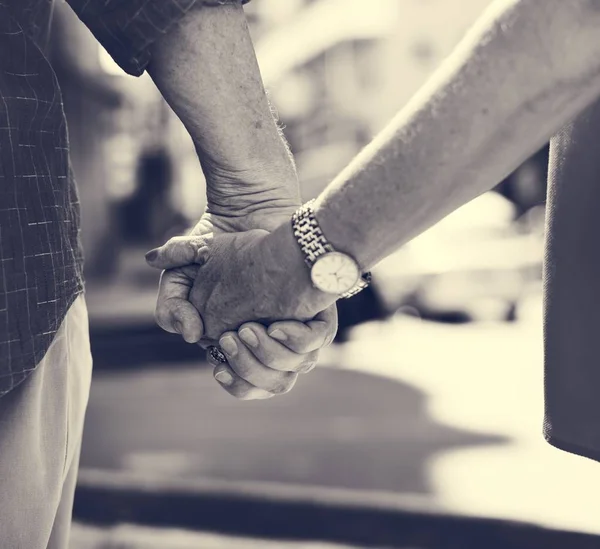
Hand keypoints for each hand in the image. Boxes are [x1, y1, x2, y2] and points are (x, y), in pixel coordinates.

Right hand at [147, 227, 337, 399]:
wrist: (249, 218)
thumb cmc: (215, 251)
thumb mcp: (180, 275)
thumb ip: (171, 304)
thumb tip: (190, 335)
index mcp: (241, 343)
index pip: (243, 383)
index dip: (233, 379)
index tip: (220, 363)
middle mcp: (272, 342)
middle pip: (270, 383)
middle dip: (251, 370)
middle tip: (233, 338)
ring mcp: (296, 329)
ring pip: (295, 368)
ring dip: (271, 356)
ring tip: (250, 329)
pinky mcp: (316, 311)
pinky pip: (316, 338)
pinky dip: (299, 339)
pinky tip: (278, 325)